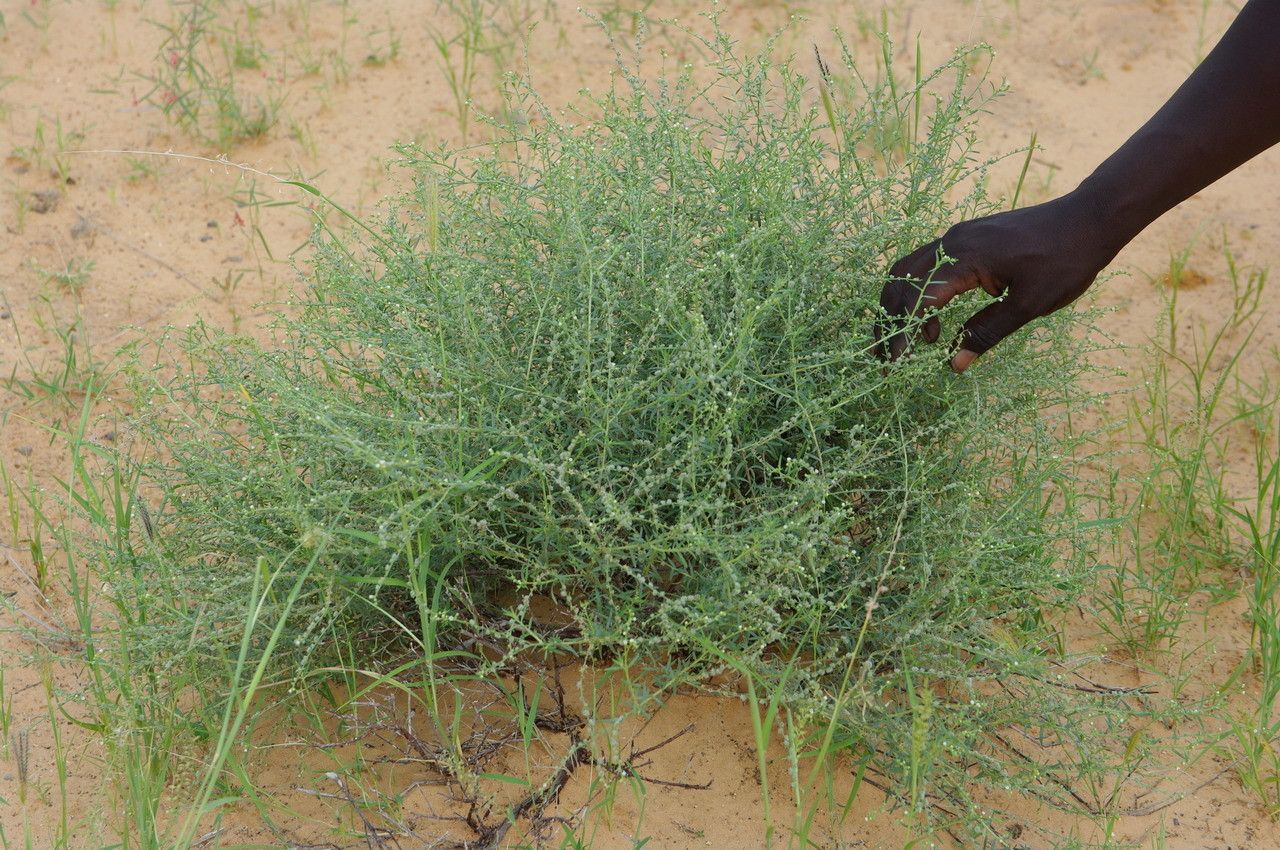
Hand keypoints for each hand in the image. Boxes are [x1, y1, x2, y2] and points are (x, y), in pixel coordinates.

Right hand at [876, 193, 1116, 371]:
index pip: (919, 299)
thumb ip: (988, 332)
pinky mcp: (965, 237)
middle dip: (889, 320)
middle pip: (901, 281)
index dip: (902, 333)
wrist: (1089, 218)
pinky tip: (935, 317)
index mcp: (966, 258)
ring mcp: (957, 236)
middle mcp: (953, 242)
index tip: (894, 363)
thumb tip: (955, 363)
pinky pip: (926, 264)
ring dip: (901, 305)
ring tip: (912, 340)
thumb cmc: (1066, 261)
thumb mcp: (1029, 305)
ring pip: (908, 270)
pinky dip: (919, 292)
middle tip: (885, 357)